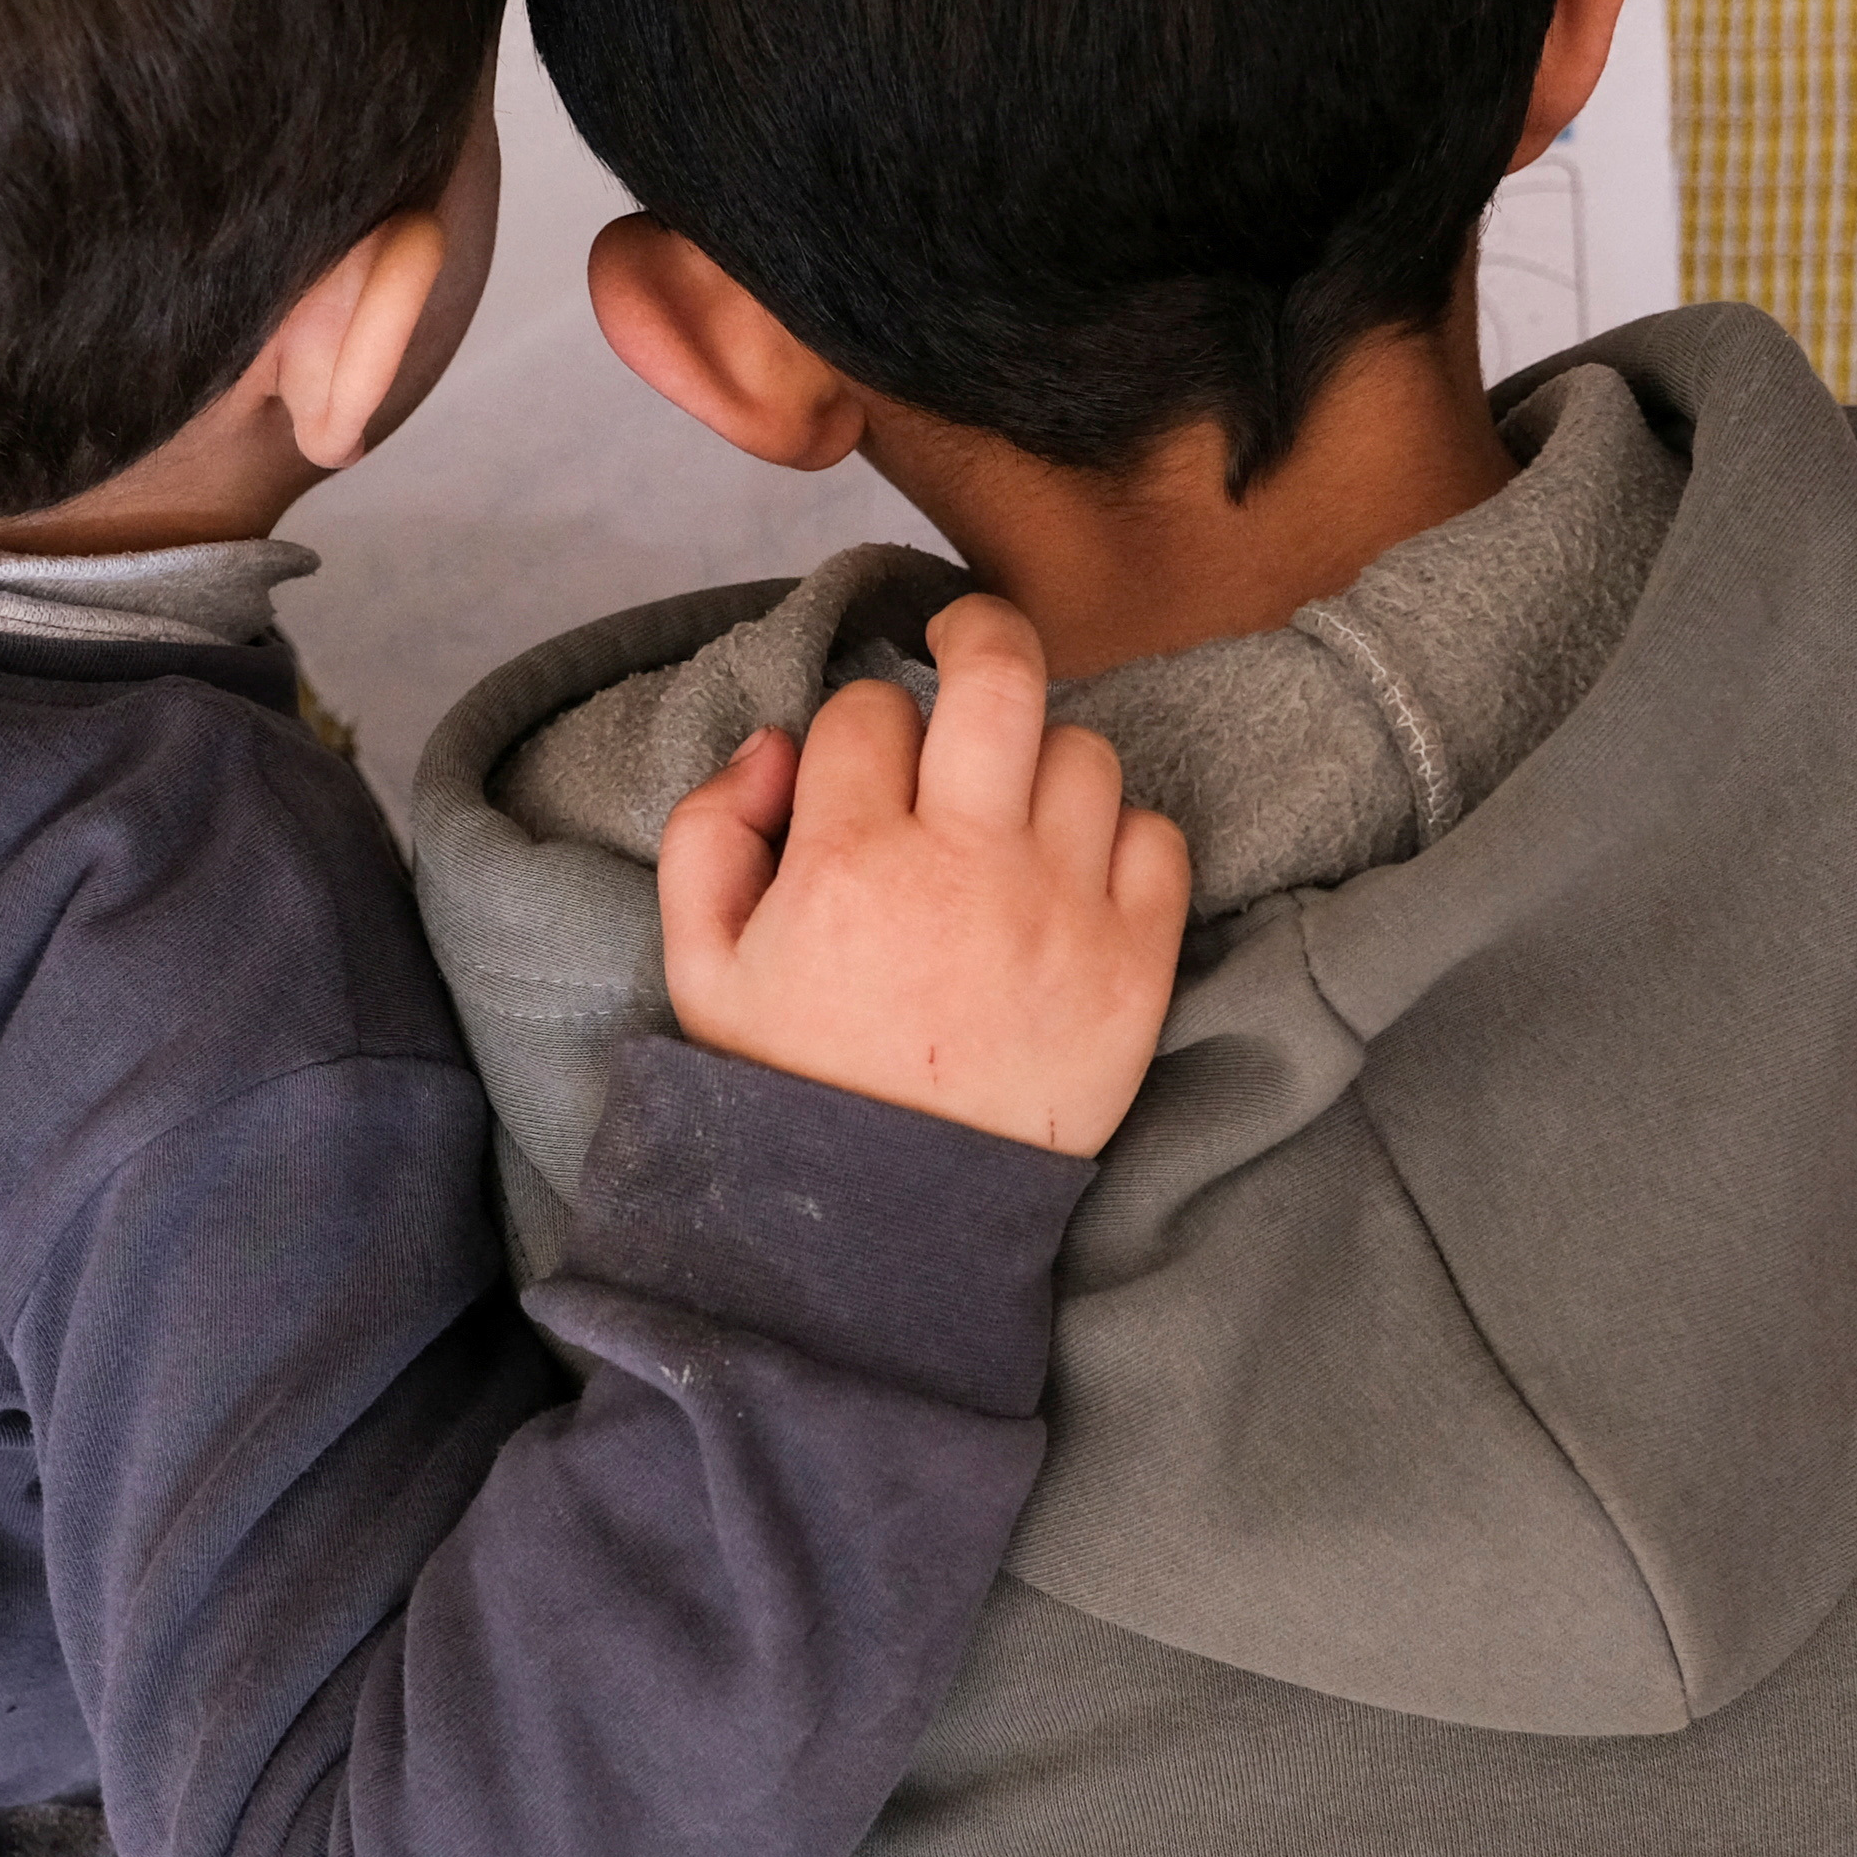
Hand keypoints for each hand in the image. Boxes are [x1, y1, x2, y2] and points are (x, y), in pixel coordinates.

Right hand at [658, 594, 1191, 1156]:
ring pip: (1081, 753)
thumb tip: (777, 745)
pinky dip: (1121, 840)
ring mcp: (1063, 914)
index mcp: (849, 864)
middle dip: (980, 629)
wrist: (892, 1227)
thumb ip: (708, 833)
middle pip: (1000, 675)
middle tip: (966, 637)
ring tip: (1009, 818)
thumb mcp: (698, 970)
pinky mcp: (1137, 967)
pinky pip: (1158, 837)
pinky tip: (1071, 879)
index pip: (868, 712)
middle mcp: (964, 870)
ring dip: (1039, 767)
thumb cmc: (794, 1088)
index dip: (857, 730)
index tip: (859, 774)